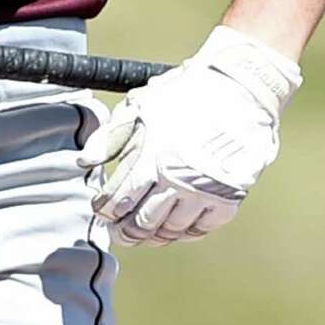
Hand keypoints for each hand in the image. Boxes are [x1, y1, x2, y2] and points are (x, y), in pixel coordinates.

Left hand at [77, 26, 301, 246]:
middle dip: (126, 230)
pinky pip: (202, 228)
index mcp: (150, 158)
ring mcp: (203, 191)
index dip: (106, 211)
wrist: (238, 89)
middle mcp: (175, 179)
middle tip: (120, 232)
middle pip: (143, 223)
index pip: (119, 200)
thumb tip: (85, 161)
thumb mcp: (139, 105)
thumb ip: (110, 136)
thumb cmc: (186, 94)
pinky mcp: (229, 197)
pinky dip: (186, 233)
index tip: (102, 212)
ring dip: (154, 235)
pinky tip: (177, 228)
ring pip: (171, 230)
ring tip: (146, 234)